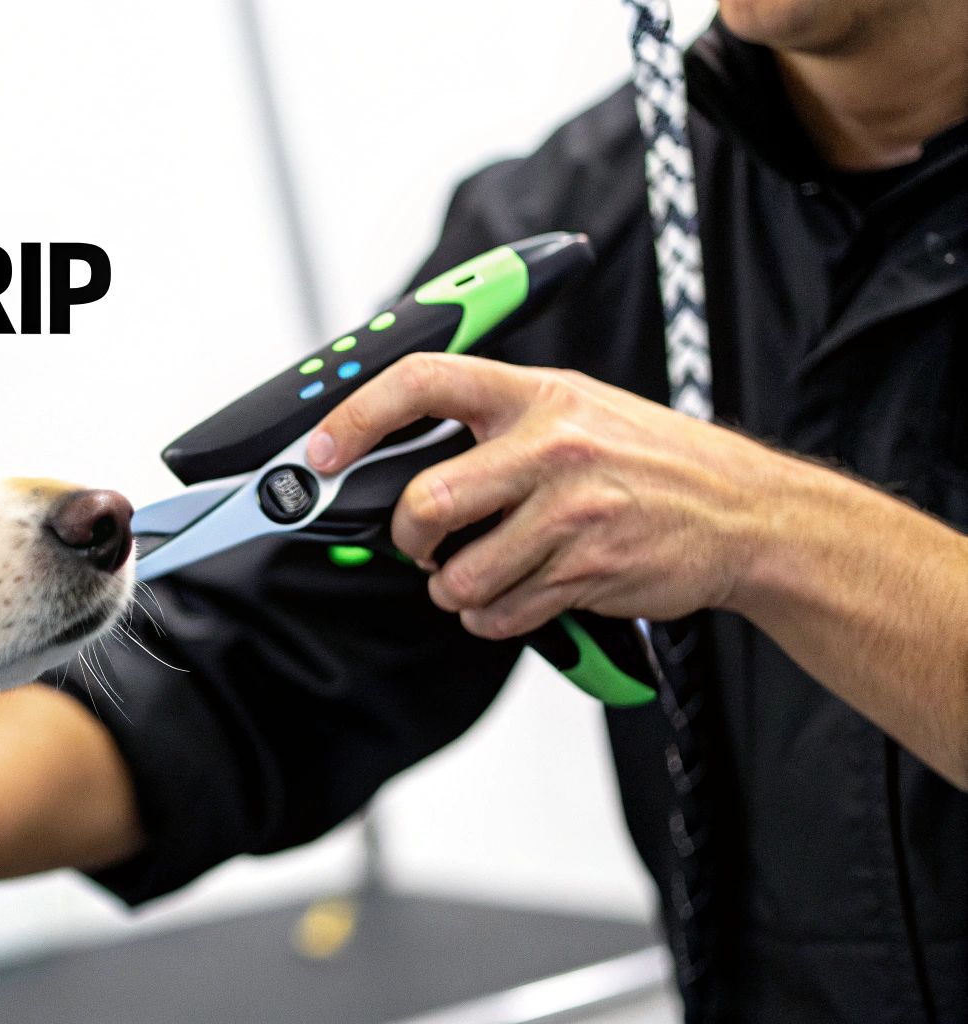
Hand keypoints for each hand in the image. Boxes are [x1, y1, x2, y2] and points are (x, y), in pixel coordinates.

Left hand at [307, 353, 781, 639]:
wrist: (748, 512)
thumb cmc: (652, 459)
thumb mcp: (576, 407)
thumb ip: (494, 422)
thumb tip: (397, 452)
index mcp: (537, 393)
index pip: (423, 382)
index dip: (356, 416)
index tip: (322, 450)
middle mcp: (552, 447)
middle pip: (426, 502)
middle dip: (410, 537)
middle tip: (424, 541)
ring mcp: (572, 512)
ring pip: (460, 575)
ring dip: (456, 589)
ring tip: (486, 570)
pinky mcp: (589, 569)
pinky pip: (500, 612)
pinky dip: (494, 616)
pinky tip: (520, 593)